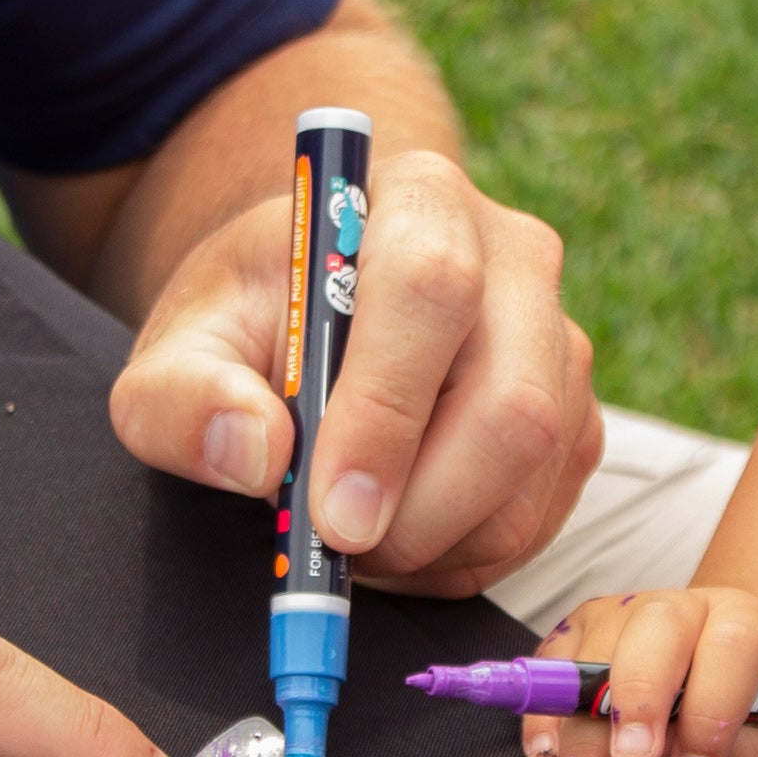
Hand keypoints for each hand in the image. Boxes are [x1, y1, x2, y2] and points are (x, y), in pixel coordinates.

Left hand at [109, 146, 597, 595]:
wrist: (319, 310)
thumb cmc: (256, 321)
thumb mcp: (180, 347)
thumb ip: (183, 397)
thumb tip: (255, 452)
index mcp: (418, 201)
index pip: (430, 291)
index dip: (385, 413)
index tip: (330, 511)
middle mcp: (515, 260)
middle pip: (514, 403)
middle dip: (421, 508)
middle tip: (339, 550)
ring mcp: (560, 344)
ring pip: (530, 478)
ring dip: (434, 541)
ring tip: (351, 534)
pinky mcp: (577, 422)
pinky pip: (538, 519)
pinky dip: (459, 556)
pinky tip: (395, 530)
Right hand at [518, 585, 757, 756]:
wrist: (731, 678)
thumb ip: (738, 754)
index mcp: (747, 622)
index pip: (731, 648)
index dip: (710, 709)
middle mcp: (682, 607)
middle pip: (654, 633)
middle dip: (638, 702)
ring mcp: (623, 612)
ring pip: (594, 653)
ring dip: (581, 729)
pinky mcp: (579, 631)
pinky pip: (549, 665)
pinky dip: (544, 717)